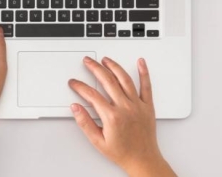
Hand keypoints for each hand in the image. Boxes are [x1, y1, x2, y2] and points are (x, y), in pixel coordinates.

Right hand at [69, 57, 175, 176]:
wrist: (143, 160)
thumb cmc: (122, 153)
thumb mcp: (98, 141)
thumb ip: (85, 123)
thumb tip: (75, 108)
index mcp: (112, 117)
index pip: (91, 95)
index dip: (80, 86)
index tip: (74, 83)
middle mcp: (125, 108)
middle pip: (107, 81)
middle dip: (95, 68)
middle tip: (88, 61)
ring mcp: (137, 105)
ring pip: (125, 79)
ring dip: (114, 66)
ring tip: (106, 59)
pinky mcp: (147, 106)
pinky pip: (146, 86)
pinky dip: (144, 73)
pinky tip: (141, 62)